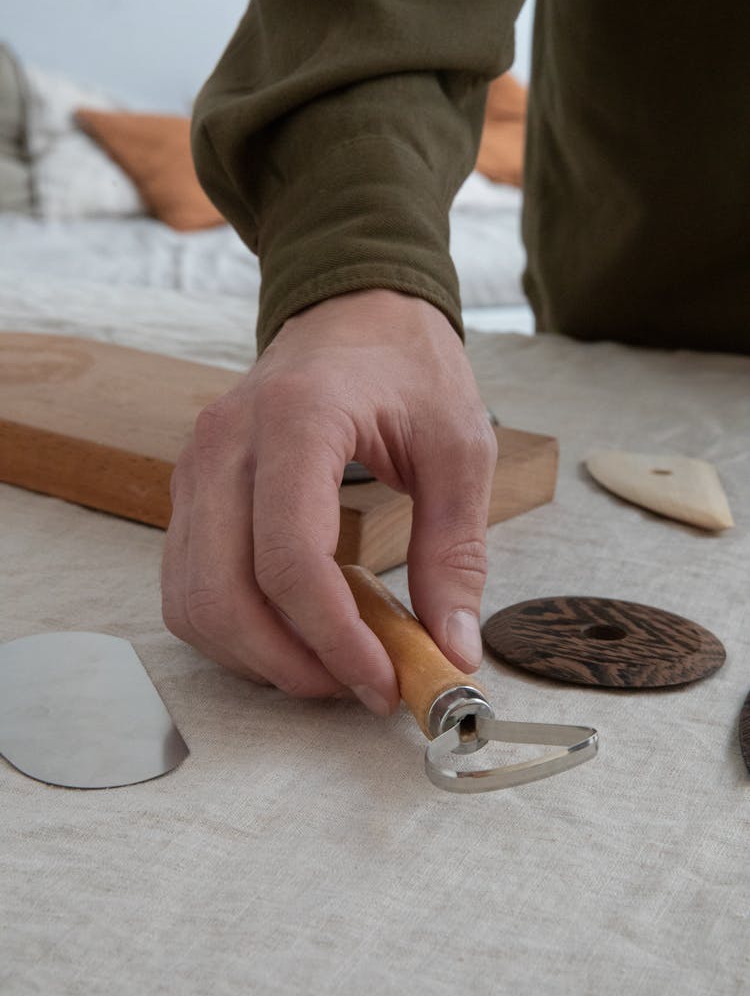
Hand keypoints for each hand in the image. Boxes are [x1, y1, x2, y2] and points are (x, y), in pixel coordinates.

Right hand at [161, 289, 496, 714]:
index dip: (333, 638)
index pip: (289, 556)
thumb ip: (455, 551)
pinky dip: (231, 629)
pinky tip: (290, 634)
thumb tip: (452, 650)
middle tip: (357, 687)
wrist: (352, 309)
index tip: (383, 681)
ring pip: (193, 599)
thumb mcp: (459, 447)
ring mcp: (197, 465)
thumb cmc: (407, 366)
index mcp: (297, 419)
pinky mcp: (191, 489)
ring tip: (329, 664)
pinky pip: (188, 583)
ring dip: (255, 655)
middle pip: (223, 592)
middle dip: (289, 664)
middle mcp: (227, 443)